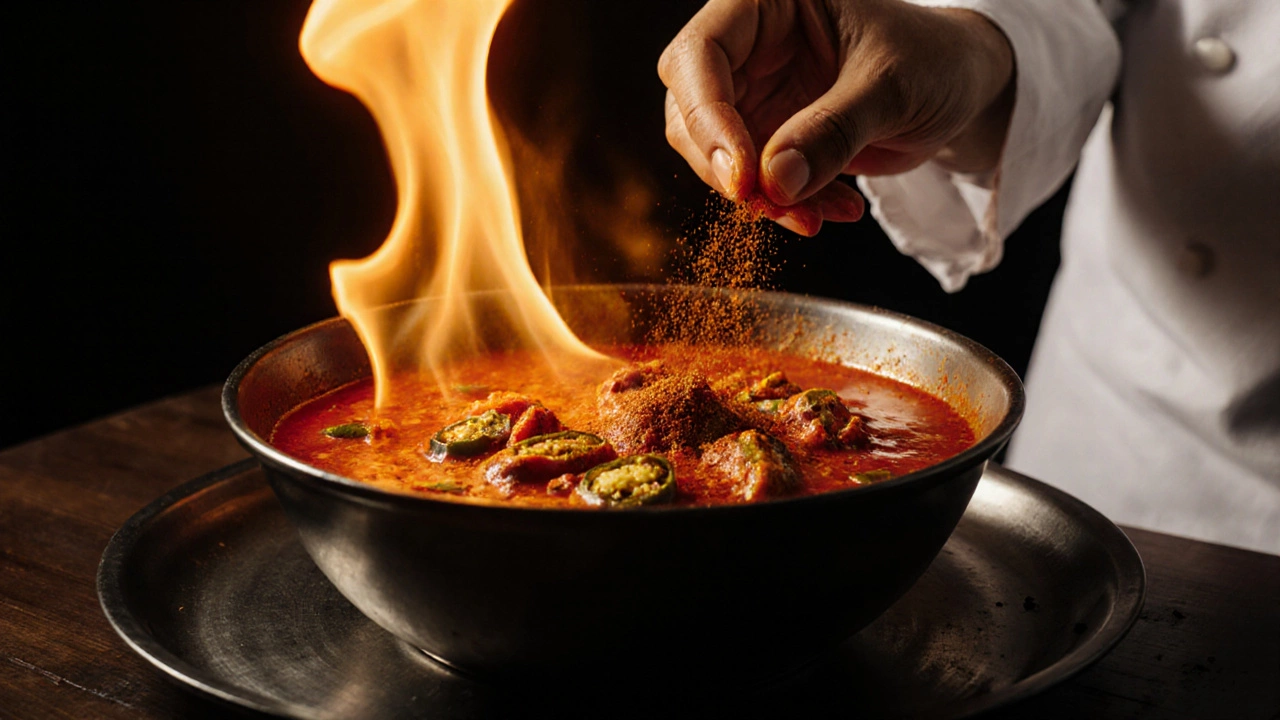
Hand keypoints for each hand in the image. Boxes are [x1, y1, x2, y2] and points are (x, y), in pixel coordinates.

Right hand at [659, 0, 1014, 234]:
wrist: (960, 85)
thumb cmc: (934, 58)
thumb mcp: (892, 87)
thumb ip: (833, 130)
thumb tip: (773, 181)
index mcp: (767, 3)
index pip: (701, 53)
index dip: (707, 116)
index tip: (741, 176)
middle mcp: (749, 44)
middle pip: (690, 108)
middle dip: (725, 167)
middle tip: (769, 204)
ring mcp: (755, 92)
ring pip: (715, 154)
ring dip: (758, 196)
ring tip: (815, 216)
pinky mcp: (768, 135)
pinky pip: (752, 180)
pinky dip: (785, 204)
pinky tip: (834, 209)